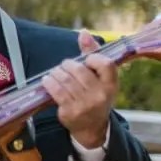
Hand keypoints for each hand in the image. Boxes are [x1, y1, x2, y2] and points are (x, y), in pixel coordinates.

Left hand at [41, 30, 115, 148]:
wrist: (92, 128)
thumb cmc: (96, 96)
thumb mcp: (100, 79)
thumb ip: (93, 54)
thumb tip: (83, 32)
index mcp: (111, 85)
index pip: (105, 64)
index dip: (92, 58)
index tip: (86, 61)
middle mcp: (100, 95)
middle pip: (78, 70)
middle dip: (67, 65)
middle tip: (64, 67)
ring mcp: (85, 104)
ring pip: (64, 79)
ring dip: (56, 73)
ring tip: (55, 74)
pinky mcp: (70, 111)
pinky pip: (55, 90)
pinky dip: (49, 82)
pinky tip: (48, 81)